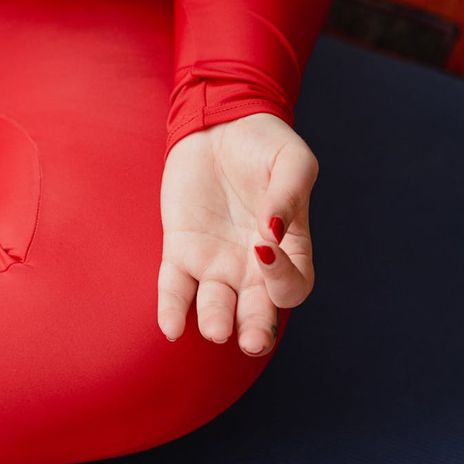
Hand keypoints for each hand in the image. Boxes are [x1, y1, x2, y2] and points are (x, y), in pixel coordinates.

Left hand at [158, 113, 318, 356]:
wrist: (222, 123)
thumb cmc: (265, 143)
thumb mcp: (292, 161)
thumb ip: (289, 196)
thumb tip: (275, 232)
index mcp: (288, 248)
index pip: (293, 285)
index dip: (284, 278)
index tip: (265, 247)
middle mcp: (252, 265)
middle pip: (257, 312)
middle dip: (256, 330)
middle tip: (251, 341)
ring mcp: (215, 260)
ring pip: (215, 306)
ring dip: (216, 321)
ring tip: (215, 329)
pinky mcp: (181, 249)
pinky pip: (175, 287)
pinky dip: (172, 308)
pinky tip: (170, 326)